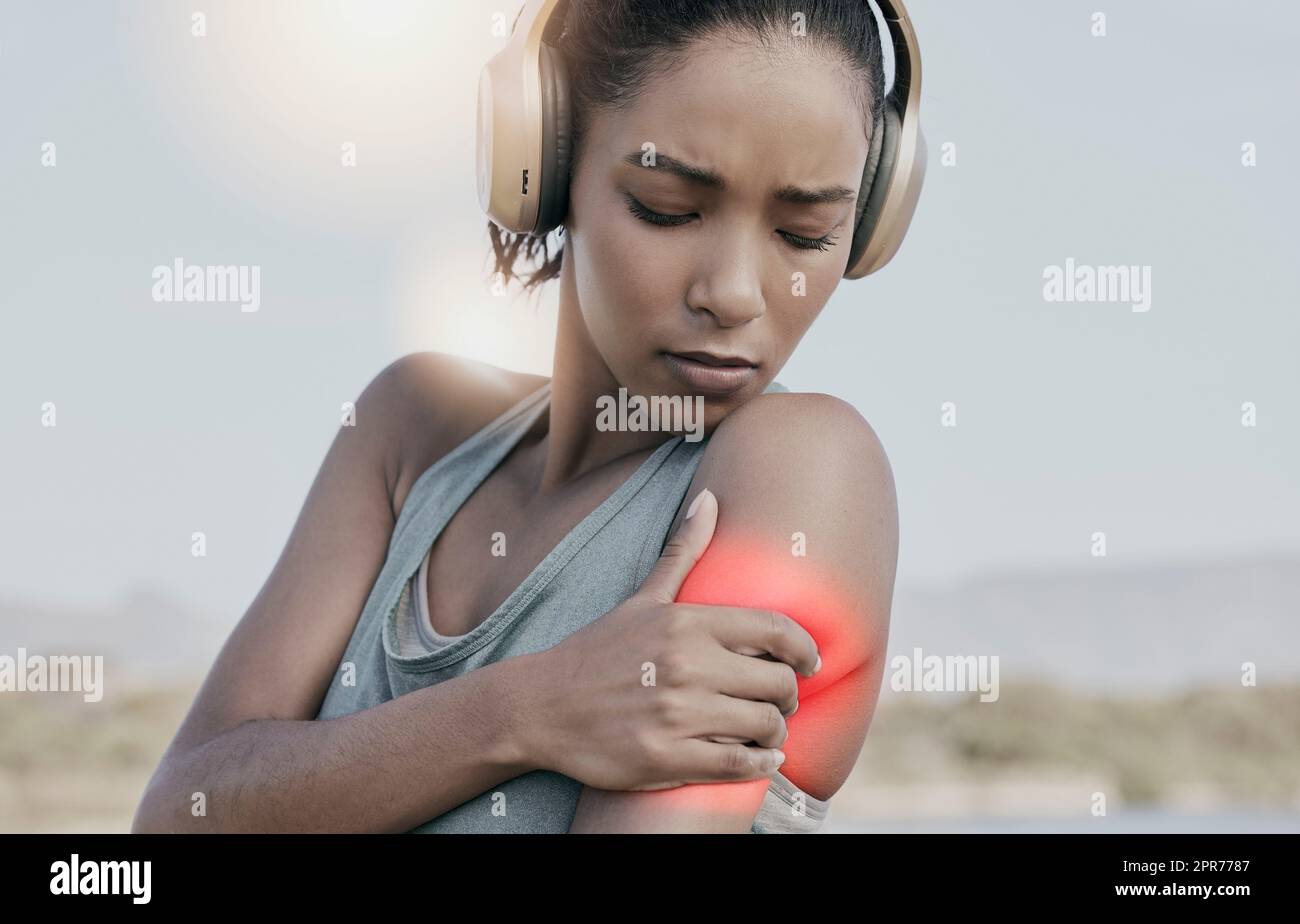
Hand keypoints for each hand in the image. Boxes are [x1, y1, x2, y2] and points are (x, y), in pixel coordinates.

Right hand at [523, 488, 820, 790]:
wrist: (541, 706)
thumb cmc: (597, 651)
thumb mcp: (643, 599)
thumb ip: (683, 551)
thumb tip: (710, 498)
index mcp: (687, 623)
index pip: (776, 630)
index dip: (805, 649)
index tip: (810, 662)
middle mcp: (686, 666)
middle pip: (778, 683)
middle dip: (789, 696)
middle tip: (780, 702)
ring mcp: (677, 715)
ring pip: (764, 726)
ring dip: (774, 733)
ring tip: (765, 731)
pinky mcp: (666, 758)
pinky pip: (740, 766)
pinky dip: (760, 765)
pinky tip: (758, 759)